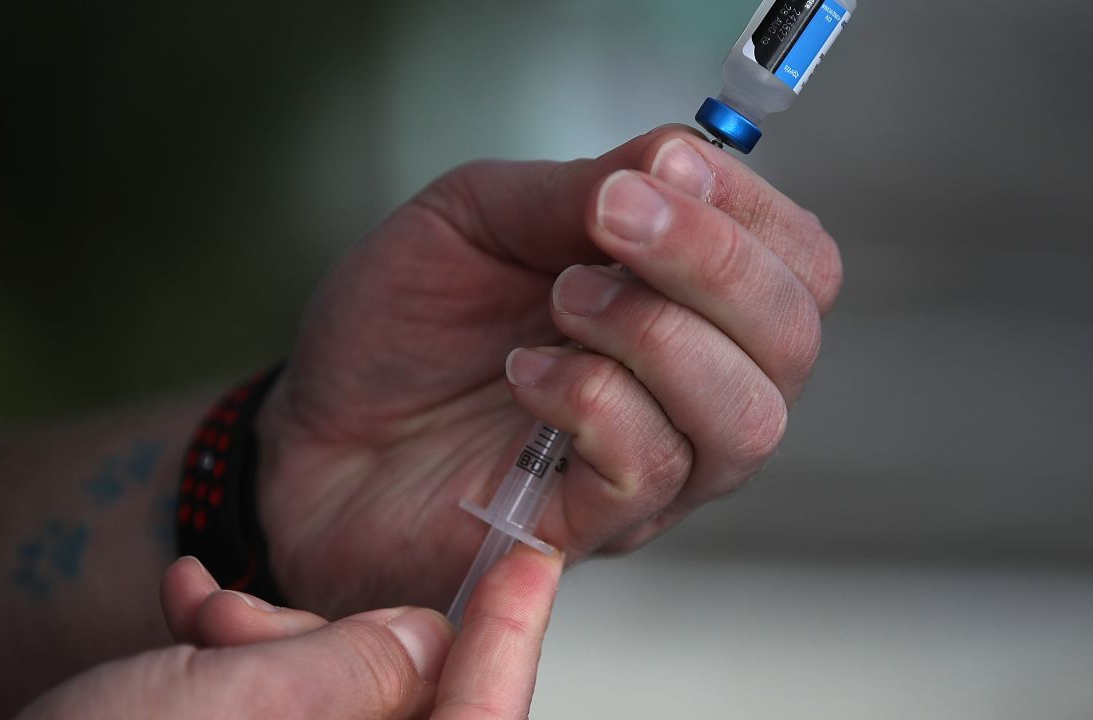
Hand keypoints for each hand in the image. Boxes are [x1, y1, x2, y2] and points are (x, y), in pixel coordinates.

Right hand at [16, 550, 561, 718]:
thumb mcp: (228, 711)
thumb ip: (348, 672)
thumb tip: (427, 638)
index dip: (512, 641)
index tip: (531, 563)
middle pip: (403, 706)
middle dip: (327, 638)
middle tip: (247, 613)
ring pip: (338, 698)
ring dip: (270, 640)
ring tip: (195, 614)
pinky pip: (287, 709)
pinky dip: (243, 661)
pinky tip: (188, 623)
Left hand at [258, 125, 842, 616]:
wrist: (313, 434)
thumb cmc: (398, 327)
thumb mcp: (476, 216)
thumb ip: (576, 188)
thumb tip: (676, 163)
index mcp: (678, 303)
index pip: (795, 262)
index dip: (747, 209)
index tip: (659, 171)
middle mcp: (686, 389)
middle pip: (790, 337)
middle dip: (713, 261)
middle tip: (609, 222)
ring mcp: (651, 468)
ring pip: (746, 415)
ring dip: (655, 334)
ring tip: (559, 301)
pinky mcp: (591, 525)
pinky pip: (651, 469)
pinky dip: (591, 401)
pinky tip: (523, 375)